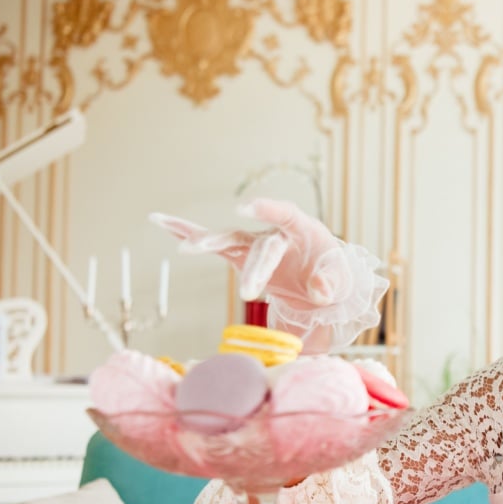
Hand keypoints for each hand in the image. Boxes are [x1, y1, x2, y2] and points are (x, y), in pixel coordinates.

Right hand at [151, 199, 354, 352]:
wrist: (321, 283)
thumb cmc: (333, 277)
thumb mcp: (340, 282)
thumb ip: (331, 284)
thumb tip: (319, 291)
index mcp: (304, 230)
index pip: (285, 213)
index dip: (267, 209)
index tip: (244, 208)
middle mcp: (275, 233)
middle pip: (259, 246)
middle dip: (255, 269)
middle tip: (250, 294)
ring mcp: (255, 244)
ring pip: (231, 242)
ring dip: (209, 244)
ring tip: (186, 249)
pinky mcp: (242, 257)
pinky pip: (216, 246)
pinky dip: (189, 234)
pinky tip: (162, 222)